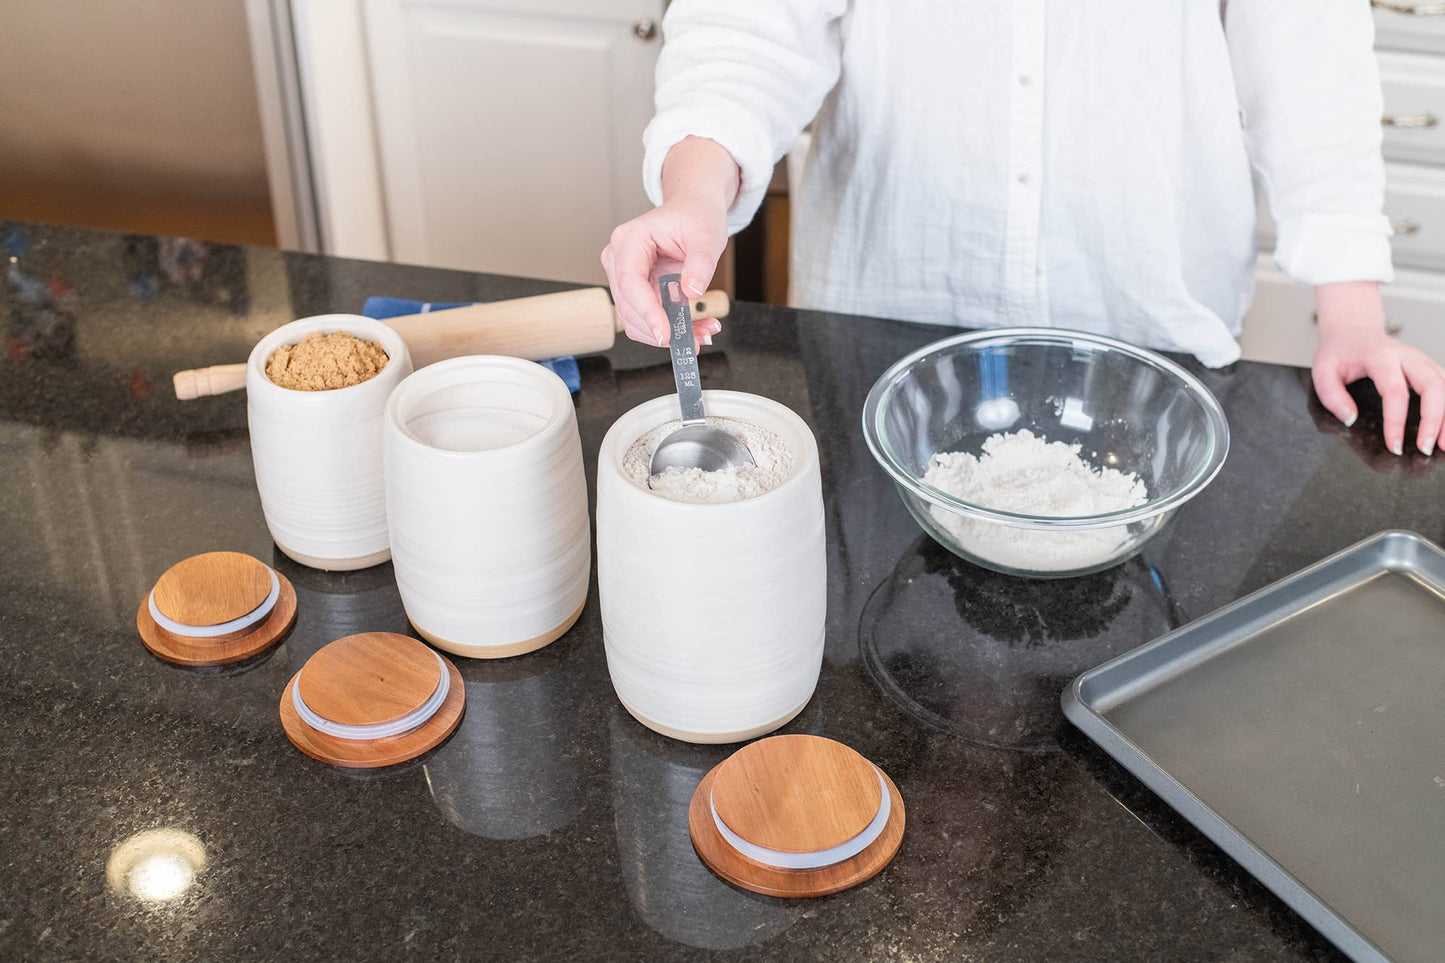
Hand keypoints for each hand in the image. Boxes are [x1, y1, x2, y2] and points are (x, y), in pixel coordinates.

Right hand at [600, 137, 739, 347]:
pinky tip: (694, 329)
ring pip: (636, 319)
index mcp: (629, 240)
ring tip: (703, 333)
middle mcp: (618, 259)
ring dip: (667, 333)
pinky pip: (646, 317)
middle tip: (697, 339)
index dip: (647, 312)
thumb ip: (700, 263)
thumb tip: (691, 292)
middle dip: (662, 328)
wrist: (693, 211)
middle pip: (629, 307)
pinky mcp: (634, 290)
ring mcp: (623, 276)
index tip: (666, 334)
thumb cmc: (695, 216)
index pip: (631, 283)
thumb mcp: (707, 235)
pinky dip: (669, 328)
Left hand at [1312, 281, 1443, 455]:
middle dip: (1433, 419)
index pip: (1394, 391)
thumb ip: (1332, 396)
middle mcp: (1407, 356)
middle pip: (1433, 386)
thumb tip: (1350, 419)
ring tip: (1444, 444)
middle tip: (1425, 448)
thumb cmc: (1339, 352)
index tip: (1394, 446)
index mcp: (1380, 357)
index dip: (1396, 421)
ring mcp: (1422, 360)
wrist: (1353, 330)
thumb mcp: (1322, 370)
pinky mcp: (1428, 366)